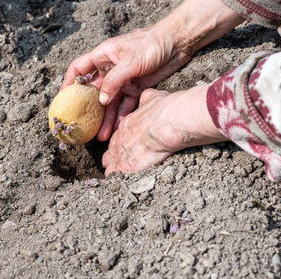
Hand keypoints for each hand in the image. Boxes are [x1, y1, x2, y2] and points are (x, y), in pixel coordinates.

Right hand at [63, 27, 191, 141]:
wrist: (178, 42)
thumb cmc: (152, 43)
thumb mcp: (131, 61)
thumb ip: (114, 81)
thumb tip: (101, 101)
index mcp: (103, 56)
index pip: (79, 69)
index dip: (69, 83)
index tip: (63, 100)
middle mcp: (111, 69)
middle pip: (95, 91)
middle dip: (90, 109)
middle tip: (84, 126)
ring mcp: (124, 79)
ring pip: (111, 101)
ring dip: (106, 117)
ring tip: (101, 135)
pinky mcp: (137, 87)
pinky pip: (127, 104)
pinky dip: (123, 115)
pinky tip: (118, 128)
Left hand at [102, 85, 227, 174]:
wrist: (170, 122)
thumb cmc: (167, 109)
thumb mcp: (154, 97)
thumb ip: (147, 99)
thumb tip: (148, 97)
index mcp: (128, 122)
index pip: (118, 135)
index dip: (122, 143)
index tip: (126, 147)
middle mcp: (121, 137)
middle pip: (111, 151)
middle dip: (115, 157)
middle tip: (121, 163)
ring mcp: (122, 152)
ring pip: (110, 164)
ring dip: (115, 169)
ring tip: (119, 177)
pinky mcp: (126, 166)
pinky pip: (114, 175)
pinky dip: (117, 179)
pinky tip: (121, 183)